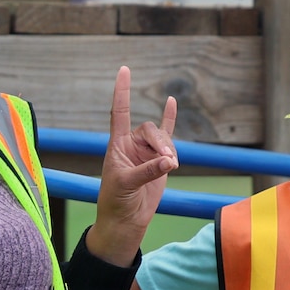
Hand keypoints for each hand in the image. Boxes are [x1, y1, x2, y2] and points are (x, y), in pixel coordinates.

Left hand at [89, 67, 179, 267]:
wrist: (126, 220)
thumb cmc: (117, 201)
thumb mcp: (127, 185)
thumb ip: (148, 171)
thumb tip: (169, 161)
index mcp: (117, 144)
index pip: (119, 112)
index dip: (122, 91)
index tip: (125, 69)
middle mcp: (131, 144)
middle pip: (151, 130)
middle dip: (161, 144)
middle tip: (167, 163)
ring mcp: (146, 151)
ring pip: (164, 140)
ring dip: (169, 152)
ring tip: (169, 168)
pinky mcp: (160, 160)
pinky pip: (167, 135)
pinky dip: (170, 120)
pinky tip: (171, 102)